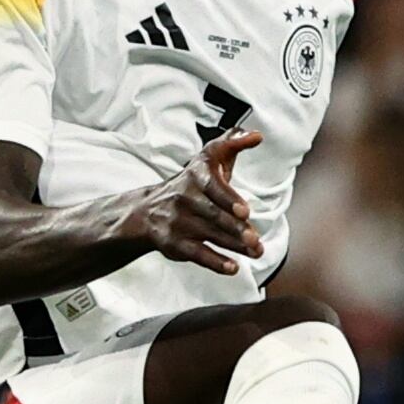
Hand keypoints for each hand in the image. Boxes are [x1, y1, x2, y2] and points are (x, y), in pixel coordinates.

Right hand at [136, 126, 264, 274]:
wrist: (147, 210)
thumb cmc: (190, 182)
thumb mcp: (207, 159)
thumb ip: (232, 144)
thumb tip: (256, 135)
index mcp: (196, 175)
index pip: (212, 186)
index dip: (229, 199)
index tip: (245, 211)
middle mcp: (185, 198)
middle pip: (214, 216)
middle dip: (236, 229)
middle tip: (255, 239)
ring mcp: (179, 222)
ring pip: (210, 235)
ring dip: (234, 246)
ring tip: (256, 252)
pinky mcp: (175, 244)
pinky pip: (197, 254)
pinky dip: (216, 262)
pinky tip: (233, 268)